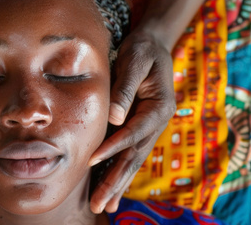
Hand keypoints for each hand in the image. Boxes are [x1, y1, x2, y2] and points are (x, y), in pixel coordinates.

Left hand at [88, 30, 176, 213]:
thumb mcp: (135, 60)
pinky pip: (129, 154)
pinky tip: (111, 190)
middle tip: (99, 204)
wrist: (154, 45)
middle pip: (135, 156)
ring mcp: (150, 128)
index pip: (133, 132)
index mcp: (159, 107)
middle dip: (116, 181)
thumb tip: (114, 117)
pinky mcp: (140, 128)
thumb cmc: (143, 50)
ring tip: (104, 206)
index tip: (92, 160)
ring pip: (133, 161)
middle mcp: (157, 122)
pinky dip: (120, 172)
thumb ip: (125, 88)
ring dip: (118, 184)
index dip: (113, 147)